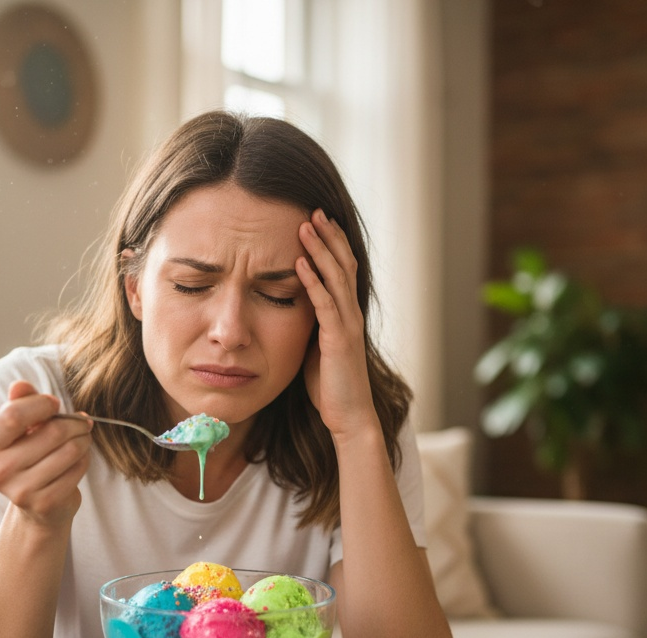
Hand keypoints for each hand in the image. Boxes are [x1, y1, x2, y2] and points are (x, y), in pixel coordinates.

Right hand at [0, 381, 91, 525]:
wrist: (37, 505)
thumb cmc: (31, 455)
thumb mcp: (23, 427)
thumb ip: (21, 403)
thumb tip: (19, 386)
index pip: (13, 415)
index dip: (41, 404)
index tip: (55, 404)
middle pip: (52, 432)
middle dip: (75, 423)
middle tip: (83, 422)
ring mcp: (21, 490)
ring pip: (70, 450)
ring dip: (84, 440)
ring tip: (83, 438)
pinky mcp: (44, 503)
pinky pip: (77, 469)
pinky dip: (84, 460)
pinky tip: (79, 460)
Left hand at [296, 209, 376, 437]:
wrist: (348, 417)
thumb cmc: (330, 387)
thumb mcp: (317, 348)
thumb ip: (311, 326)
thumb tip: (294, 310)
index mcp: (346, 315)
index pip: (342, 270)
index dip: (332, 245)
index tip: (317, 221)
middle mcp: (351, 314)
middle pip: (343, 264)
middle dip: (328, 236)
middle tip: (313, 210)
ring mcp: (347, 325)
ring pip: (335, 277)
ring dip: (319, 249)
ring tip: (305, 225)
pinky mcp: (338, 340)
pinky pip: (324, 304)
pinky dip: (312, 281)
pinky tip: (298, 263)